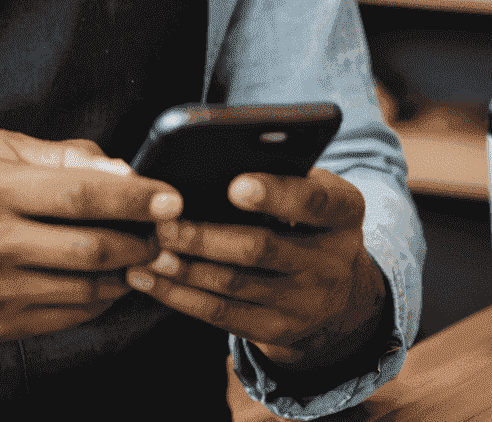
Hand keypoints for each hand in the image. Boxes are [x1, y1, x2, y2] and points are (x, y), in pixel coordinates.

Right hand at [0, 128, 173, 342]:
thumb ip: (60, 156)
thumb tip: (122, 170)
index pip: (80, 193)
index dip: (133, 197)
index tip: (170, 198)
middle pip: (91, 245)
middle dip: (141, 240)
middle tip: (167, 232)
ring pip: (87, 286)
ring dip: (127, 273)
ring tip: (143, 255)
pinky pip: (69, 314)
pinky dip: (100, 298)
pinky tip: (109, 280)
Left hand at [123, 168, 387, 370]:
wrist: (341, 297)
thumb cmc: (307, 220)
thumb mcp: (312, 192)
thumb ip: (278, 173)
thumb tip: (208, 159)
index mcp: (343, 212)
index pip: (314, 201)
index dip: (275, 194)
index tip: (235, 185)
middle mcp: (332, 261)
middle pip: (262, 248)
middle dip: (206, 236)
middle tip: (163, 222)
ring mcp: (306, 302)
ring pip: (235, 284)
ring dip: (185, 268)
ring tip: (148, 248)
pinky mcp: (278, 331)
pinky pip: (222, 315)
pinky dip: (180, 296)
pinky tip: (148, 278)